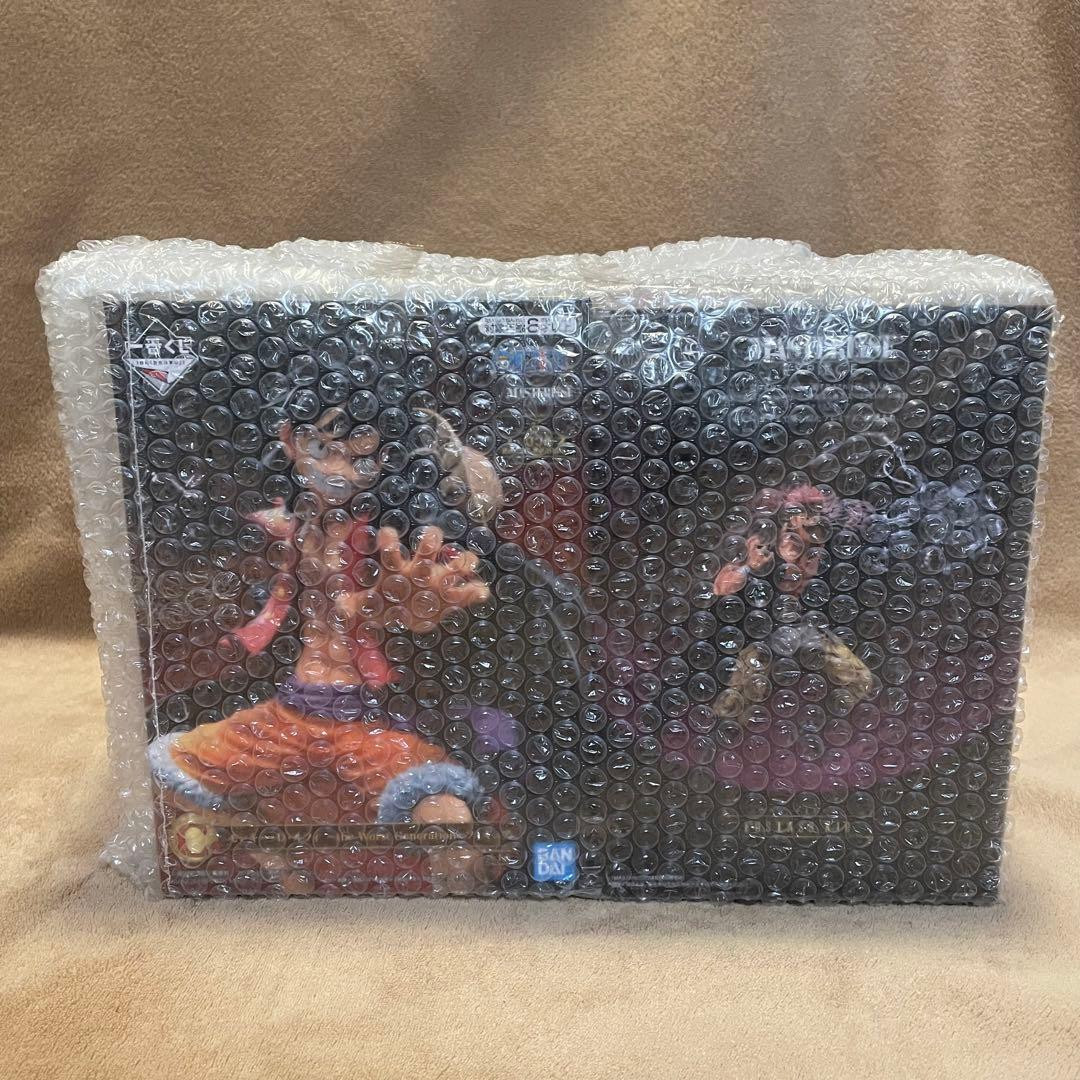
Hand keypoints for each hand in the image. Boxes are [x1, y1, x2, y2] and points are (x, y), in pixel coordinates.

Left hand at [336, 525, 489, 632]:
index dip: (389, 542)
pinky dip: (475, 591)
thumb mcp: (370, 606)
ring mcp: (440, 581)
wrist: (410, 614)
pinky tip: (481, 592)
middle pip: (428, 549)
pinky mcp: (453, 598)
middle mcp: (422, 569)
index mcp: (398, 569)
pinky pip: (467, 592)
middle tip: (432, 535)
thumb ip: (355, 605)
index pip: (392, 553)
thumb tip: (339, 606)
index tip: (387, 533)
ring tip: (466, 561)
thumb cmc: (389, 604)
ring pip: (453, 564)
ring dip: (460, 562)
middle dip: (431, 542)